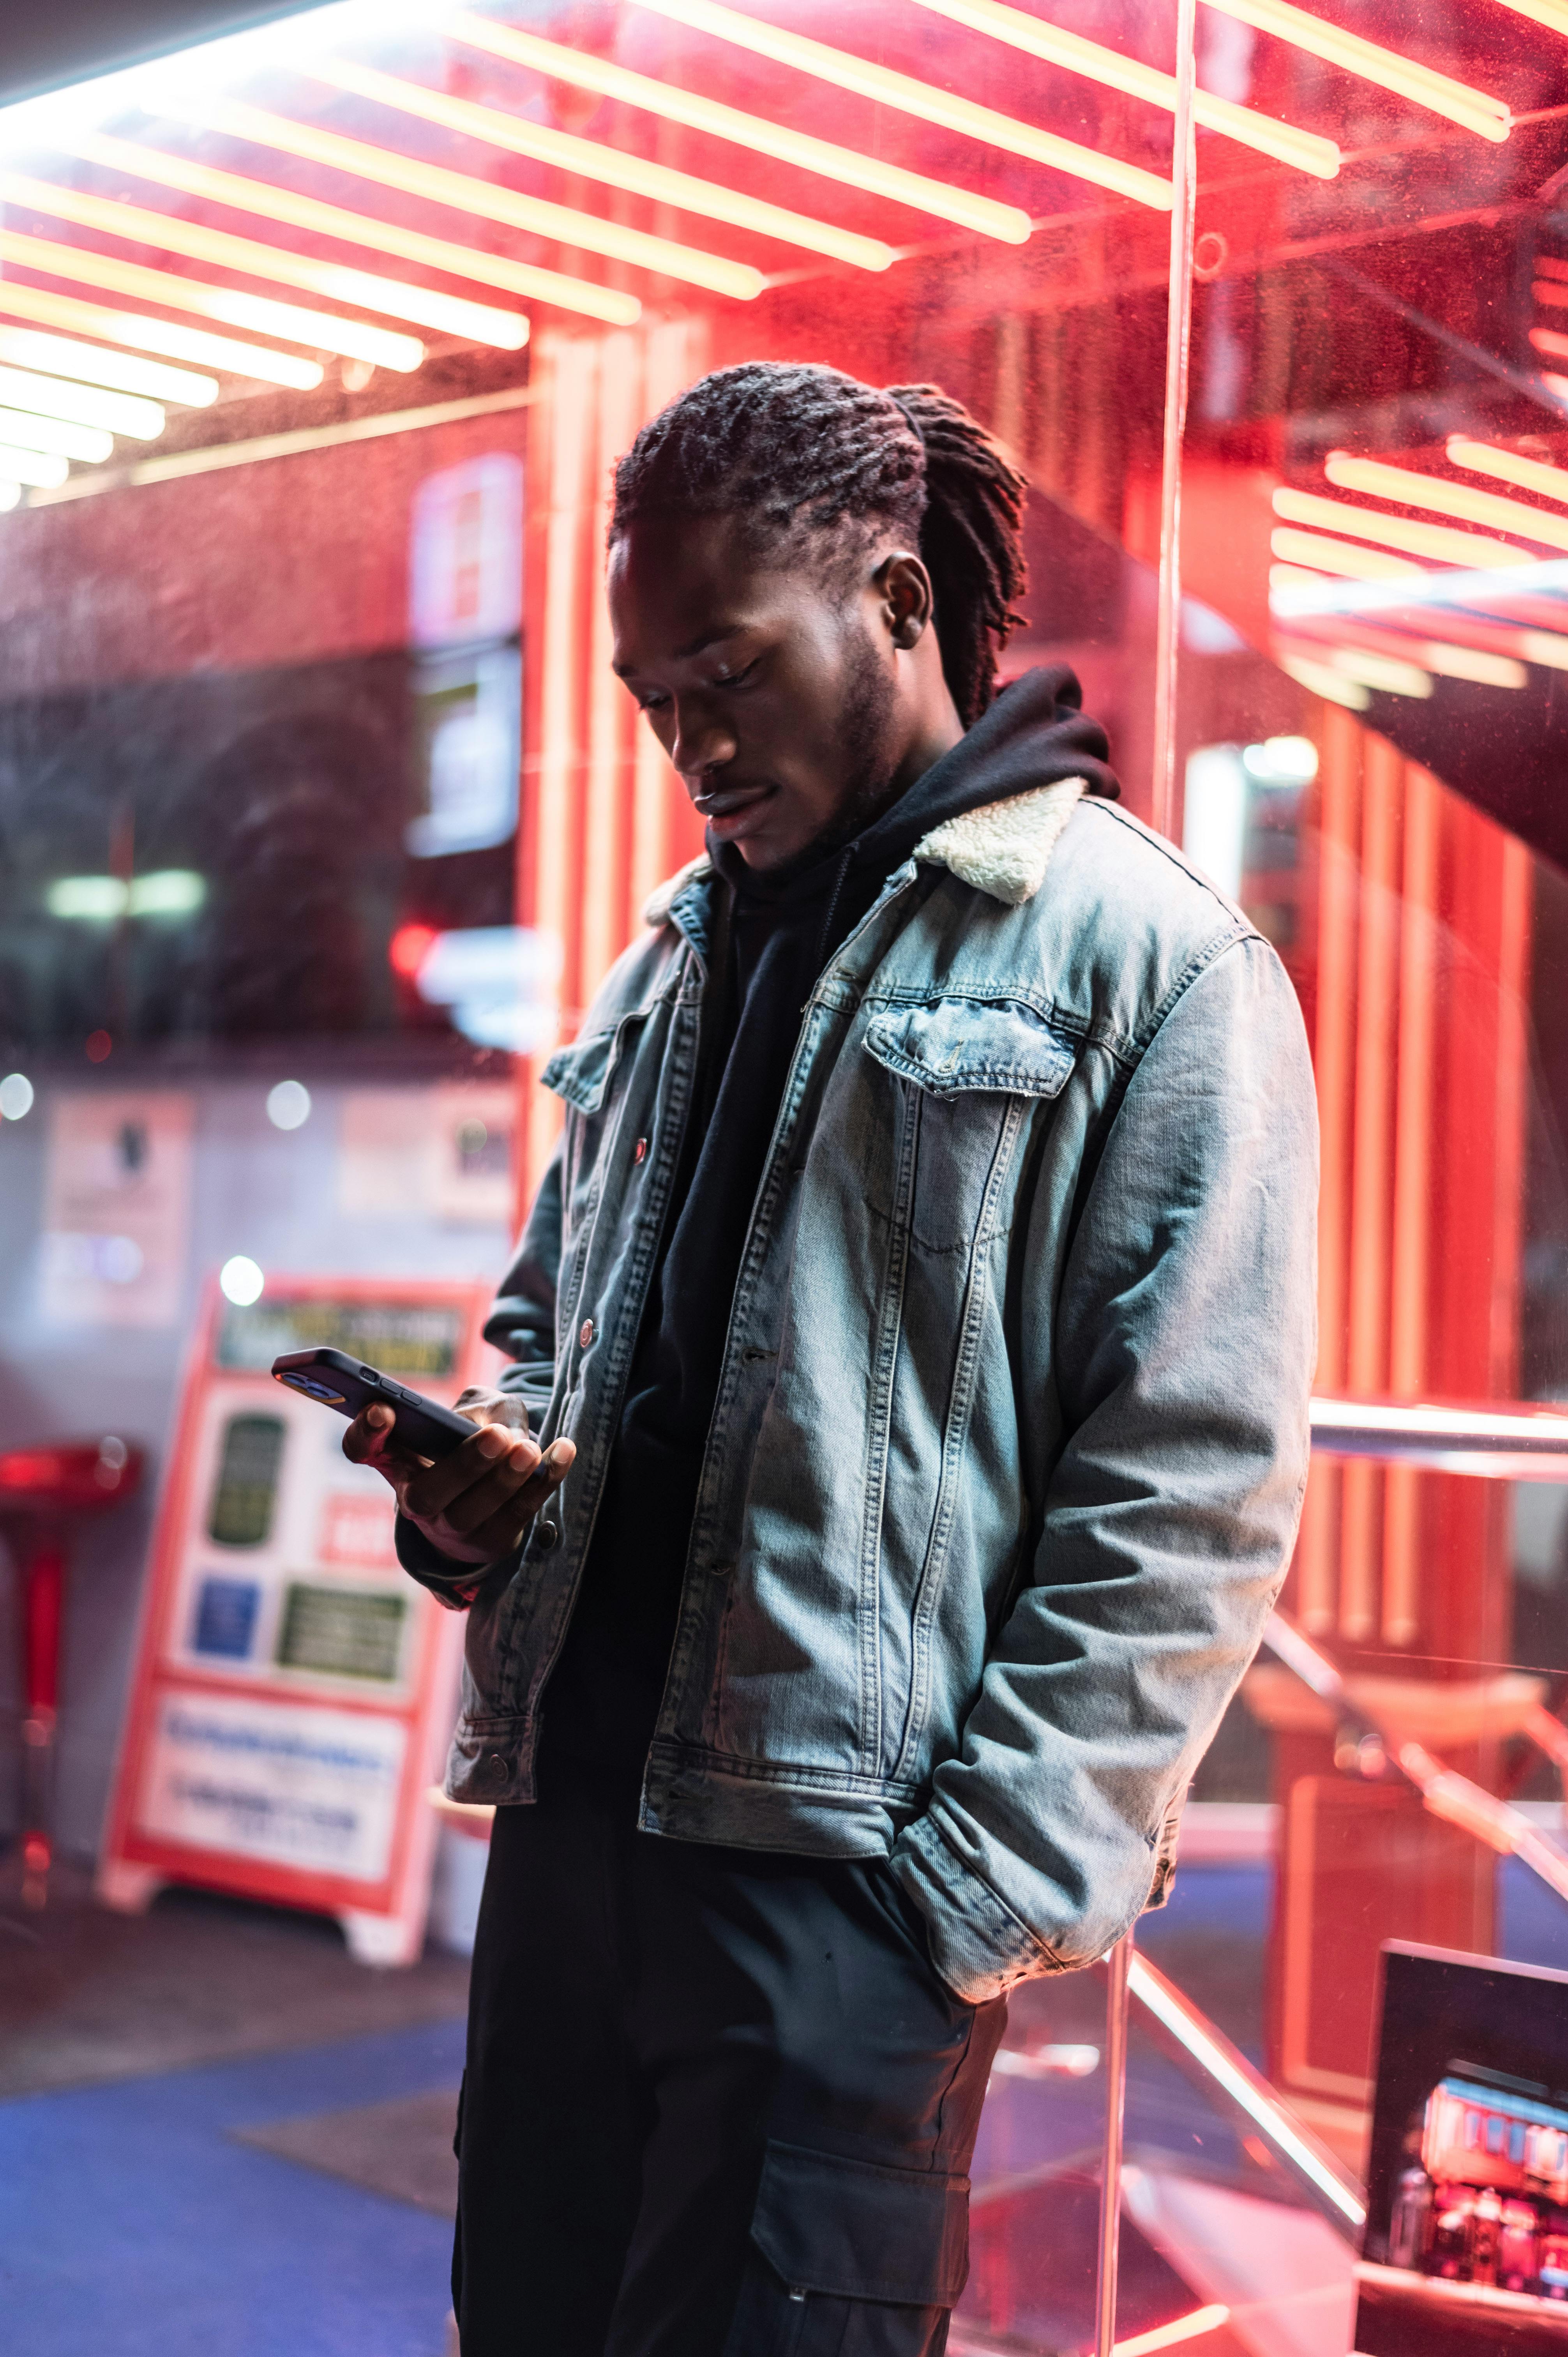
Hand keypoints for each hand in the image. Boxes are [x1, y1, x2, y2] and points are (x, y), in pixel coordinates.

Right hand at [343, 1384, 575, 1566]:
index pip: (363, 1449)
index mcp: (399, 1461)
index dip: (366, 1432)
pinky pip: (517, 1517)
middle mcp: (417, 1500)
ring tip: (529, 1450)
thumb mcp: (475, 1412)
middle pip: (426, 1494)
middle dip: (464, 1465)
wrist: (491, 1501)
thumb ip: (484, 1408)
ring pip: (472, 1513)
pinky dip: (542, 1484)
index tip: (383, 1410)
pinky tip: (563, 1452)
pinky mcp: (490, 1544)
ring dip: (505, 1480)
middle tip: (497, 1437)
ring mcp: (452, 1529)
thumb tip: (504, 1427)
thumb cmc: (475, 1441)